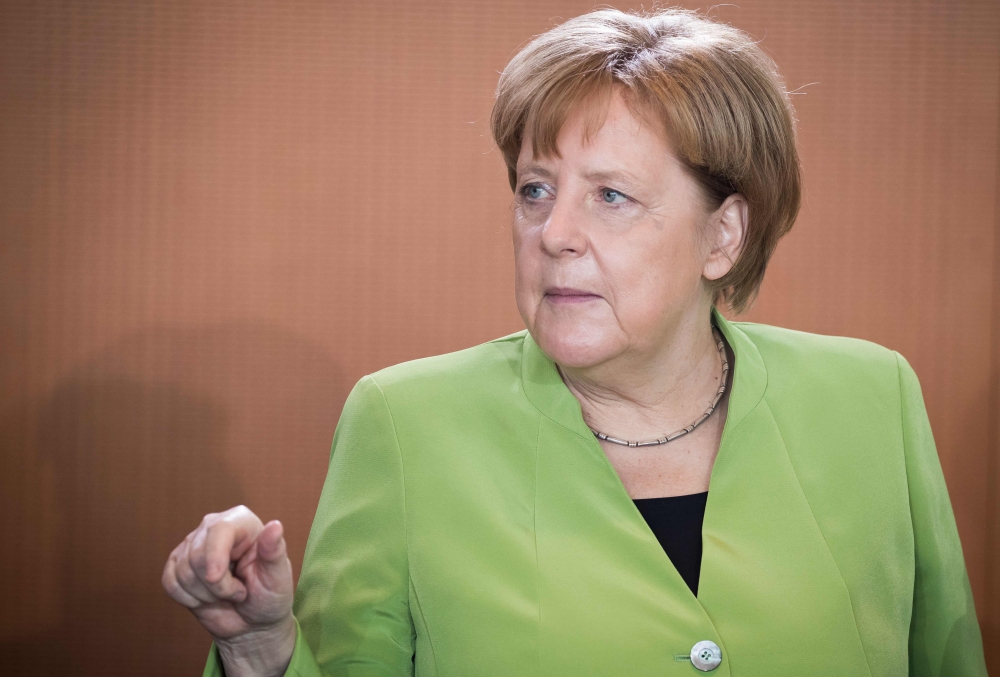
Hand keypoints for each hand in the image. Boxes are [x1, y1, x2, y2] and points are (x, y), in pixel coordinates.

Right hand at [162, 505, 295, 676]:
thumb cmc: (269, 595)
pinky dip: (187, 598)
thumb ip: (274, 551)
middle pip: (196, 555)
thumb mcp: (278, 576)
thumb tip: (275, 525)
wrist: (252, 621)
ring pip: (182, 570)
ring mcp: (193, 544)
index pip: (219, 529)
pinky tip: (206, 598)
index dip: (214, 556)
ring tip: (225, 595)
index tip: (216, 578)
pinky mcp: (177, 563)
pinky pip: (169, 582)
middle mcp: (214, 527)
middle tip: (238, 593)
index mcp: (242, 522)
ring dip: (204, 594)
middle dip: (216, 586)